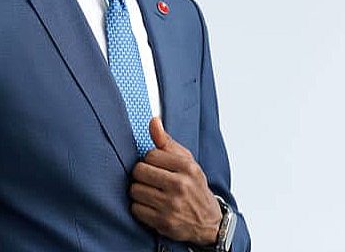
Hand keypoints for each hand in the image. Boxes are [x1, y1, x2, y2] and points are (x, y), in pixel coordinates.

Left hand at [130, 117, 221, 243]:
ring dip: (139, 191)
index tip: (156, 166)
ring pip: (135, 190)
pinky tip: (151, 206)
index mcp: (186, 167)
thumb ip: (166, 142)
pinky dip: (140, 208)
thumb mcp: (186, 161)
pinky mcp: (164, 223)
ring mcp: (171, 206)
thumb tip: (153, 121)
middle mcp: (180, 185)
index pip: (150, 155)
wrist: (209, 223)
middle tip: (150, 180)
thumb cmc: (194, 187)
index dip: (149, 160)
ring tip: (150, 193)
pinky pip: (136, 209)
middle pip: (139, 171)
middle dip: (141, 175)